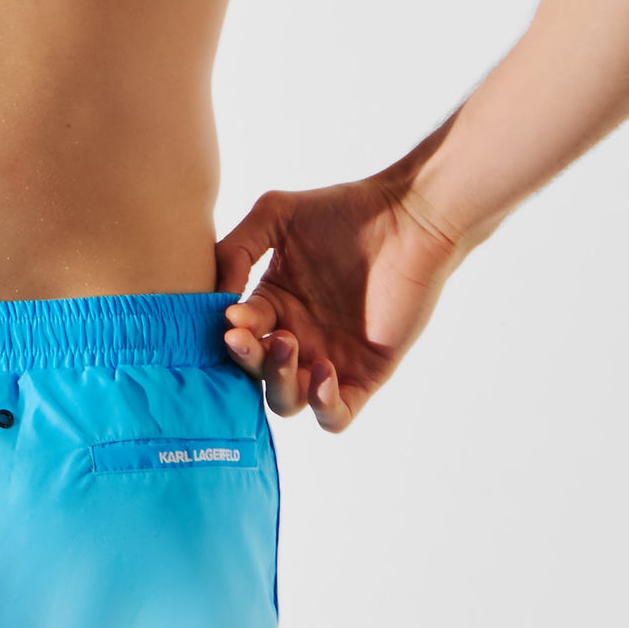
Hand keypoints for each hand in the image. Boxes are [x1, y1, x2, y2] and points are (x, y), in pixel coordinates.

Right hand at [215, 172, 462, 430]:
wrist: (410, 219)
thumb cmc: (346, 211)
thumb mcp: (276, 215)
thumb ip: (236, 248)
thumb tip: (218, 299)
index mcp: (273, 306)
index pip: (238, 336)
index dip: (230, 332)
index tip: (231, 315)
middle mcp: (297, 337)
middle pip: (256, 375)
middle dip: (247, 360)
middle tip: (249, 336)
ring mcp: (329, 359)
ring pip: (287, 401)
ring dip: (279, 382)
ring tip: (289, 343)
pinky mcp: (365, 374)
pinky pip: (335, 416)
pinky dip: (322, 406)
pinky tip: (324, 371)